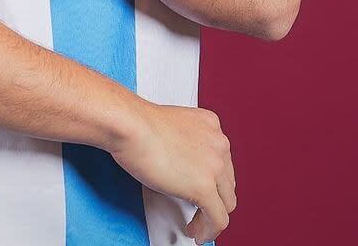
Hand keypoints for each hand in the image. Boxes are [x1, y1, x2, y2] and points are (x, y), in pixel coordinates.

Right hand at [108, 100, 236, 244]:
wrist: (130, 126)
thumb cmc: (138, 124)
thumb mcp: (172, 127)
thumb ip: (185, 144)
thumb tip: (181, 166)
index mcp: (211, 126)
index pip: (223, 161)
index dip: (214, 181)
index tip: (204, 190)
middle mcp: (218, 144)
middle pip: (227, 183)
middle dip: (215, 199)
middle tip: (199, 210)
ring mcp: (214, 165)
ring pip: (226, 203)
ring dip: (211, 218)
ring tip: (196, 225)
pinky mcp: (204, 187)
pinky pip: (217, 219)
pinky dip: (208, 231)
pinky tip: (197, 233)